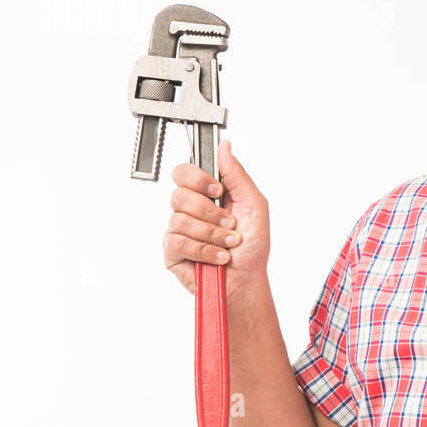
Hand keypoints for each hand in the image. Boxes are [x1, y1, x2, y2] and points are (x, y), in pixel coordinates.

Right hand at [163, 139, 270, 301]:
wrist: (248, 279)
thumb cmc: (252, 246)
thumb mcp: (254, 205)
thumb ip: (237, 175)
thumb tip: (225, 146)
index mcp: (206, 195)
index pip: (184, 172)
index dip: (197, 178)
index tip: (218, 190)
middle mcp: (189, 210)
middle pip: (179, 194)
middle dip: (210, 211)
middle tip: (230, 223)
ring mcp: (178, 231)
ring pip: (180, 219)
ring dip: (213, 234)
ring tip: (229, 243)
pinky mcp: (171, 252)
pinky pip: (179, 241)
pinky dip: (205, 250)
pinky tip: (219, 257)